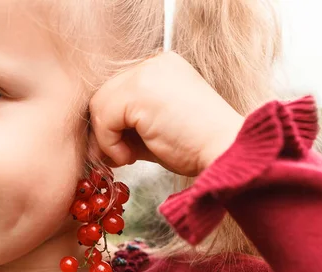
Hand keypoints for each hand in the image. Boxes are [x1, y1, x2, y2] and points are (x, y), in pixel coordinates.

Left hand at [89, 51, 244, 175]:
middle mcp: (154, 63)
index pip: (117, 90)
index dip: (111, 122)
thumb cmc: (196, 146)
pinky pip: (105, 116)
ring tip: (127, 158)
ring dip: (106, 138)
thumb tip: (95, 143)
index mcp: (161, 67)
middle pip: (105, 94)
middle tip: (115, 158)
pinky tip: (129, 157)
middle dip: (104, 130)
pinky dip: (109, 142)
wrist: (225, 151)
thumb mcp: (153, 131)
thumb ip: (126, 128)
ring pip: (100, 104)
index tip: (116, 149)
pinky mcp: (141, 90)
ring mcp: (147, 73)